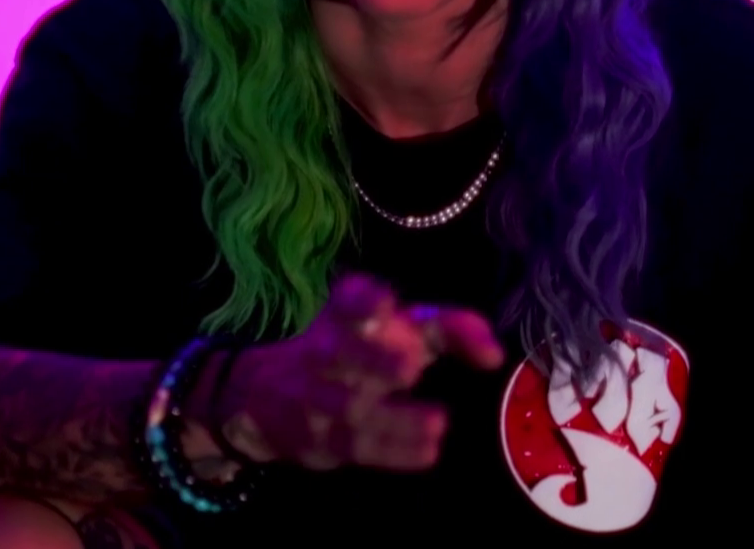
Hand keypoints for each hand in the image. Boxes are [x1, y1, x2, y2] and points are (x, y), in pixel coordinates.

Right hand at [208, 274, 503, 471]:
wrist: (260, 400)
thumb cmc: (349, 355)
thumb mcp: (388, 329)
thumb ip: (444, 330)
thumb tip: (493, 353)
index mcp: (340, 319)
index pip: (347, 303)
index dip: (363, 301)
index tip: (383, 301)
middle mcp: (323, 355)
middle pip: (342, 356)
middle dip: (373, 359)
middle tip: (409, 365)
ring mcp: (316, 402)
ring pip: (351, 411)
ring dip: (394, 418)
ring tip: (436, 422)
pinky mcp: (319, 442)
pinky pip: (355, 450)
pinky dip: (393, 452)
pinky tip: (427, 451)